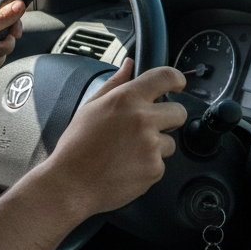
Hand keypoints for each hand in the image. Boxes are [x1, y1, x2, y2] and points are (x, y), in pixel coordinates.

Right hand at [37, 59, 187, 217]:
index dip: (176, 79)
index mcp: (126, 99)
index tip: (177, 84)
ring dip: (157, 145)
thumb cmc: (76, 146)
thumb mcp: (90, 107)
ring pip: (170, 141)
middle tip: (149, 126)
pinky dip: (148, 165)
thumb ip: (114, 84)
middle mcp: (142, 119)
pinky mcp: (154, 169)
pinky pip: (161, 163)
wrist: (71, 183)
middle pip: (178, 111)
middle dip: (169, 118)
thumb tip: (129, 65)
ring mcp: (151, 145)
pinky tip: (127, 166)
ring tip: (129, 151)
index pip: (165, 77)